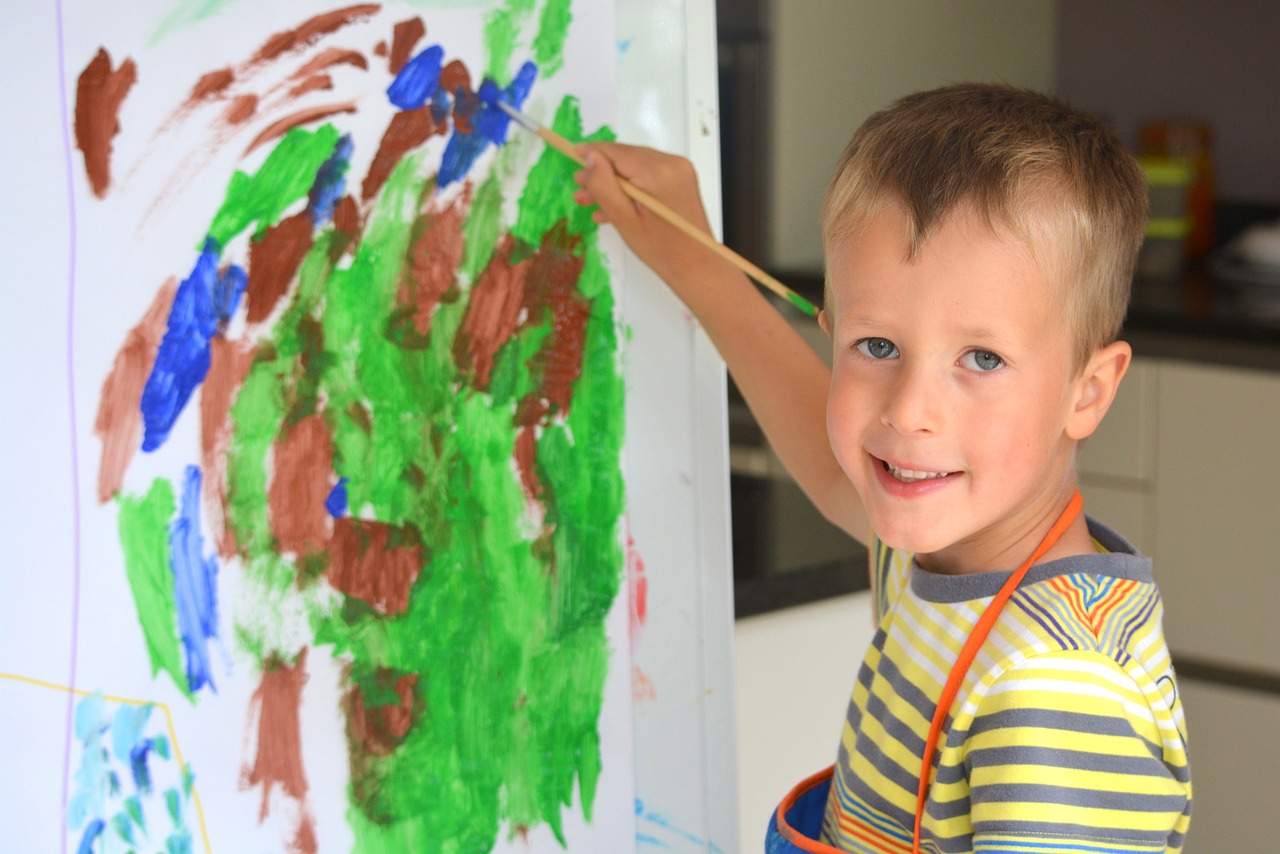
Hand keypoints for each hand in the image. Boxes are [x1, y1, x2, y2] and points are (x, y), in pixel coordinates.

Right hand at [572, 143, 723, 286]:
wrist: (698, 266)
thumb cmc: (662, 250)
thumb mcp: (624, 221)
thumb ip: (604, 186)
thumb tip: (591, 158)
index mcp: (658, 173)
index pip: (617, 152)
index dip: (593, 153)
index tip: (573, 153)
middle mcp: (672, 164)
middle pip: (627, 157)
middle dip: (602, 171)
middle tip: (579, 186)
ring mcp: (679, 170)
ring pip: (636, 166)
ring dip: (614, 181)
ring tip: (589, 199)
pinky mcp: (681, 178)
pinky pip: (649, 175)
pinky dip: (631, 187)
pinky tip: (612, 206)